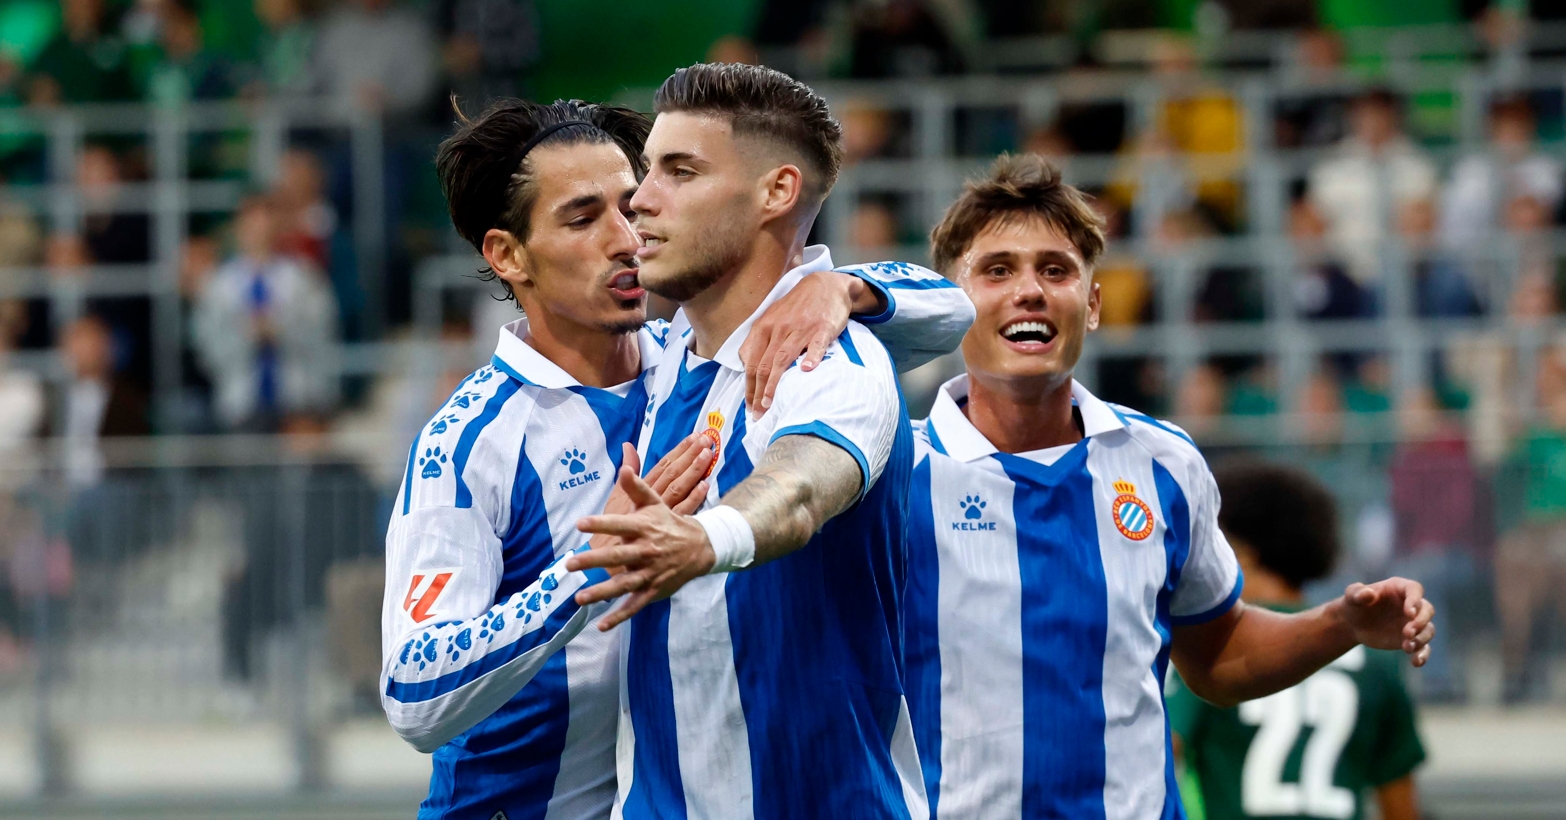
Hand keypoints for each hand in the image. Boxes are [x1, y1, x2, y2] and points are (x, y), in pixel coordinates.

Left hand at [568, 466, 715, 629]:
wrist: (700, 547)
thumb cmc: (668, 523)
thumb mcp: (656, 503)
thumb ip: (636, 488)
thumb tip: (623, 467)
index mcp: (644, 528)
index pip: (620, 524)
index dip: (601, 523)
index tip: (580, 523)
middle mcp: (647, 551)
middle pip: (617, 556)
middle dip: (593, 561)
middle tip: (569, 563)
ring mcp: (650, 573)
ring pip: (624, 585)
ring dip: (601, 593)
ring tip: (579, 598)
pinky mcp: (653, 590)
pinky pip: (634, 605)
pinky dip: (619, 616)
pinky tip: (601, 624)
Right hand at [594, 438, 712, 536]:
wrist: (609, 554)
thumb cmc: (612, 526)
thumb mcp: (616, 496)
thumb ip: (627, 471)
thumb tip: (627, 445)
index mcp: (641, 488)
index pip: (664, 464)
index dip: (680, 450)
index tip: (694, 437)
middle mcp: (652, 497)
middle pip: (674, 472)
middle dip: (690, 455)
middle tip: (707, 440)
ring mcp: (661, 512)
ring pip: (680, 487)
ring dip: (694, 471)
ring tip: (708, 456)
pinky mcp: (666, 527)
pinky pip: (683, 510)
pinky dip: (694, 497)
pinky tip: (705, 486)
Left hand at [739, 271, 882, 415]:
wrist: (825, 285)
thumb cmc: (797, 306)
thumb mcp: (772, 318)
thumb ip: (758, 340)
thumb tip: (745, 363)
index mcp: (764, 327)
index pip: (752, 362)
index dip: (749, 386)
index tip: (749, 406)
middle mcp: (779, 328)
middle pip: (764, 364)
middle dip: (758, 392)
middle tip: (758, 414)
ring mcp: (801, 328)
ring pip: (783, 358)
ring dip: (775, 383)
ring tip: (769, 403)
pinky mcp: (822, 328)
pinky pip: (815, 344)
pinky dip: (811, 357)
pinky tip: (807, 371)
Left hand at [1337, 577, 1434, 665]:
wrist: (1353, 623)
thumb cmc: (1354, 604)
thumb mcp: (1351, 596)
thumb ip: (1357, 593)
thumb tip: (1368, 594)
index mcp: (1399, 588)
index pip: (1415, 589)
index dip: (1415, 600)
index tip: (1409, 612)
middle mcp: (1411, 605)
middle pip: (1427, 610)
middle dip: (1421, 622)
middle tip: (1408, 633)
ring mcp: (1413, 622)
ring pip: (1428, 629)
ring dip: (1422, 639)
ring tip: (1406, 648)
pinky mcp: (1412, 639)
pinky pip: (1424, 647)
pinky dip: (1423, 655)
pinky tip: (1416, 662)